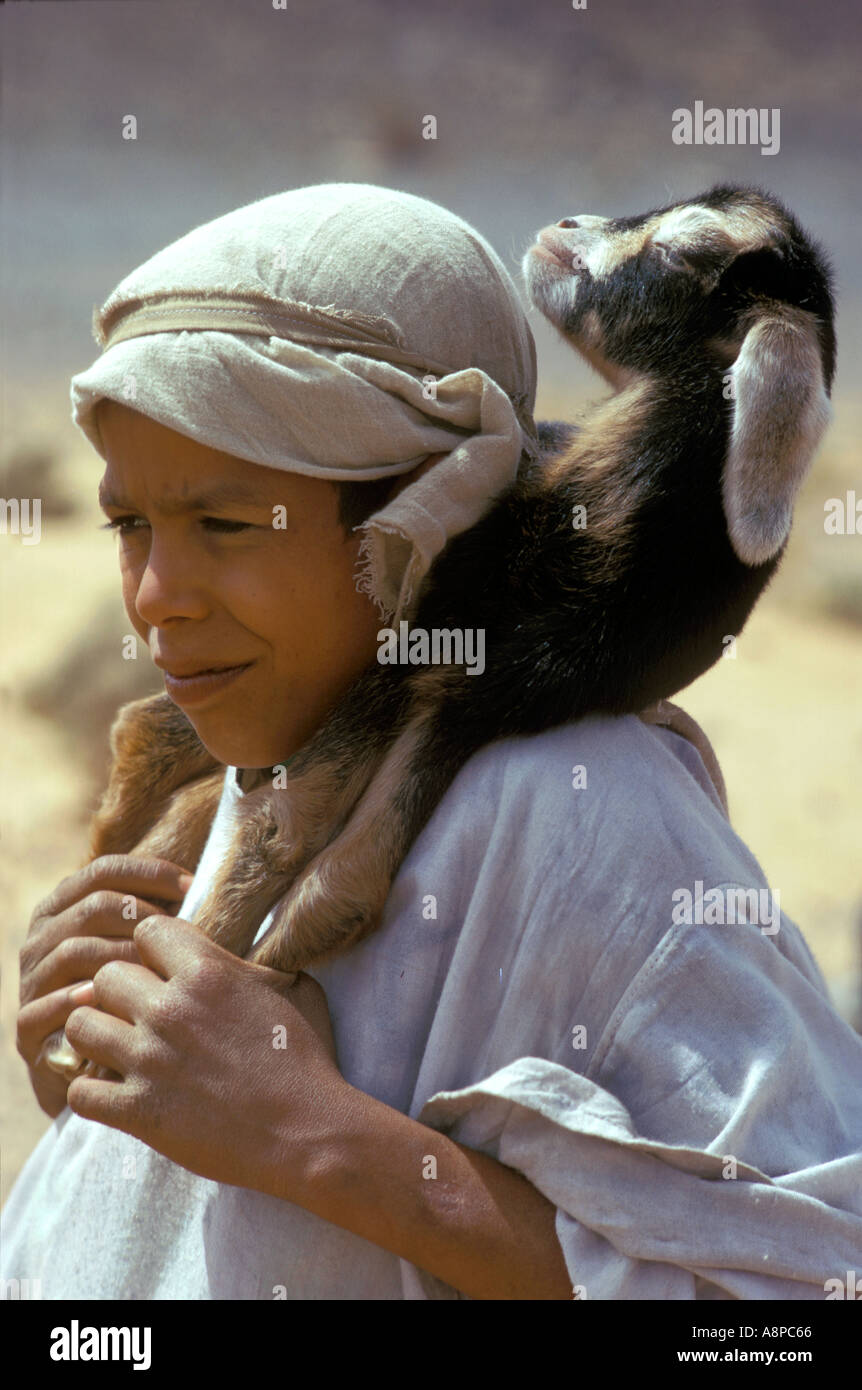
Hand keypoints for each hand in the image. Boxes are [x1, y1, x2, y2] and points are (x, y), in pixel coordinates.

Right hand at [17, 856, 193, 1116]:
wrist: (99, 1071)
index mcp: (66, 908)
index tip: (192, 885)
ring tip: (157, 971)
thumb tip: (197, 887)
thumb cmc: (133, 999)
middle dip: (141, 916)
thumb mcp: (142, 951)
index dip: (149, 872)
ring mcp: (31, 982)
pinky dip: (80, 1001)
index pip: (103, 871)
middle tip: (178, 937)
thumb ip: (157, 919)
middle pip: (91, 907)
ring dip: (121, 958)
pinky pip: (45, 1006)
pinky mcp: (27, 1028)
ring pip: (72, 951)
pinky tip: (112, 1002)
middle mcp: (42, 939)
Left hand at [64, 915, 345, 1202]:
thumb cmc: (305, 1058)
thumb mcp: (294, 988)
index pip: (147, 930)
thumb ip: (254, 962)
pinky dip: (92, 1093)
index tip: (166, 971)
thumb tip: (239, 947)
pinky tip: (116, 1093)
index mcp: (208, 972)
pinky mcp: (139, 1111)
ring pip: (81, 1025)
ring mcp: (150, 1061)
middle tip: (139, 1015)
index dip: (155, 949)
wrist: (308, 1132)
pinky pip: (79, 1091)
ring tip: (117, 1050)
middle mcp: (170, 1009)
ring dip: (98, 1036)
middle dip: (121, 992)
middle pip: (106, 975)